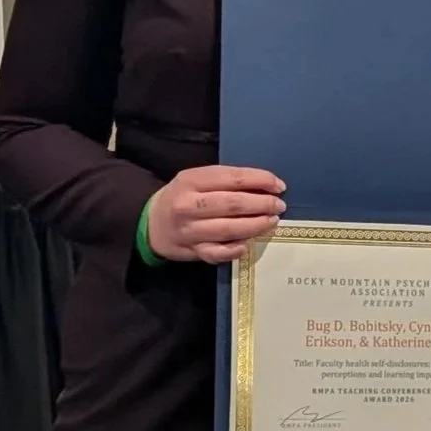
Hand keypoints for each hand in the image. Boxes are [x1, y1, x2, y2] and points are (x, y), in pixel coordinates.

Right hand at [146, 165, 285, 263]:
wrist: (151, 223)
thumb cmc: (182, 197)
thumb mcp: (196, 179)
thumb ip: (225, 181)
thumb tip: (265, 185)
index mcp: (191, 180)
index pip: (233, 178)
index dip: (261, 181)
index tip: (279, 186)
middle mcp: (189, 205)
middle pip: (233, 204)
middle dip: (262, 204)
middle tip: (279, 206)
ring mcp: (190, 230)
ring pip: (229, 229)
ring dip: (256, 225)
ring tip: (272, 221)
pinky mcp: (192, 251)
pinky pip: (218, 252)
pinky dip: (236, 249)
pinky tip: (248, 244)